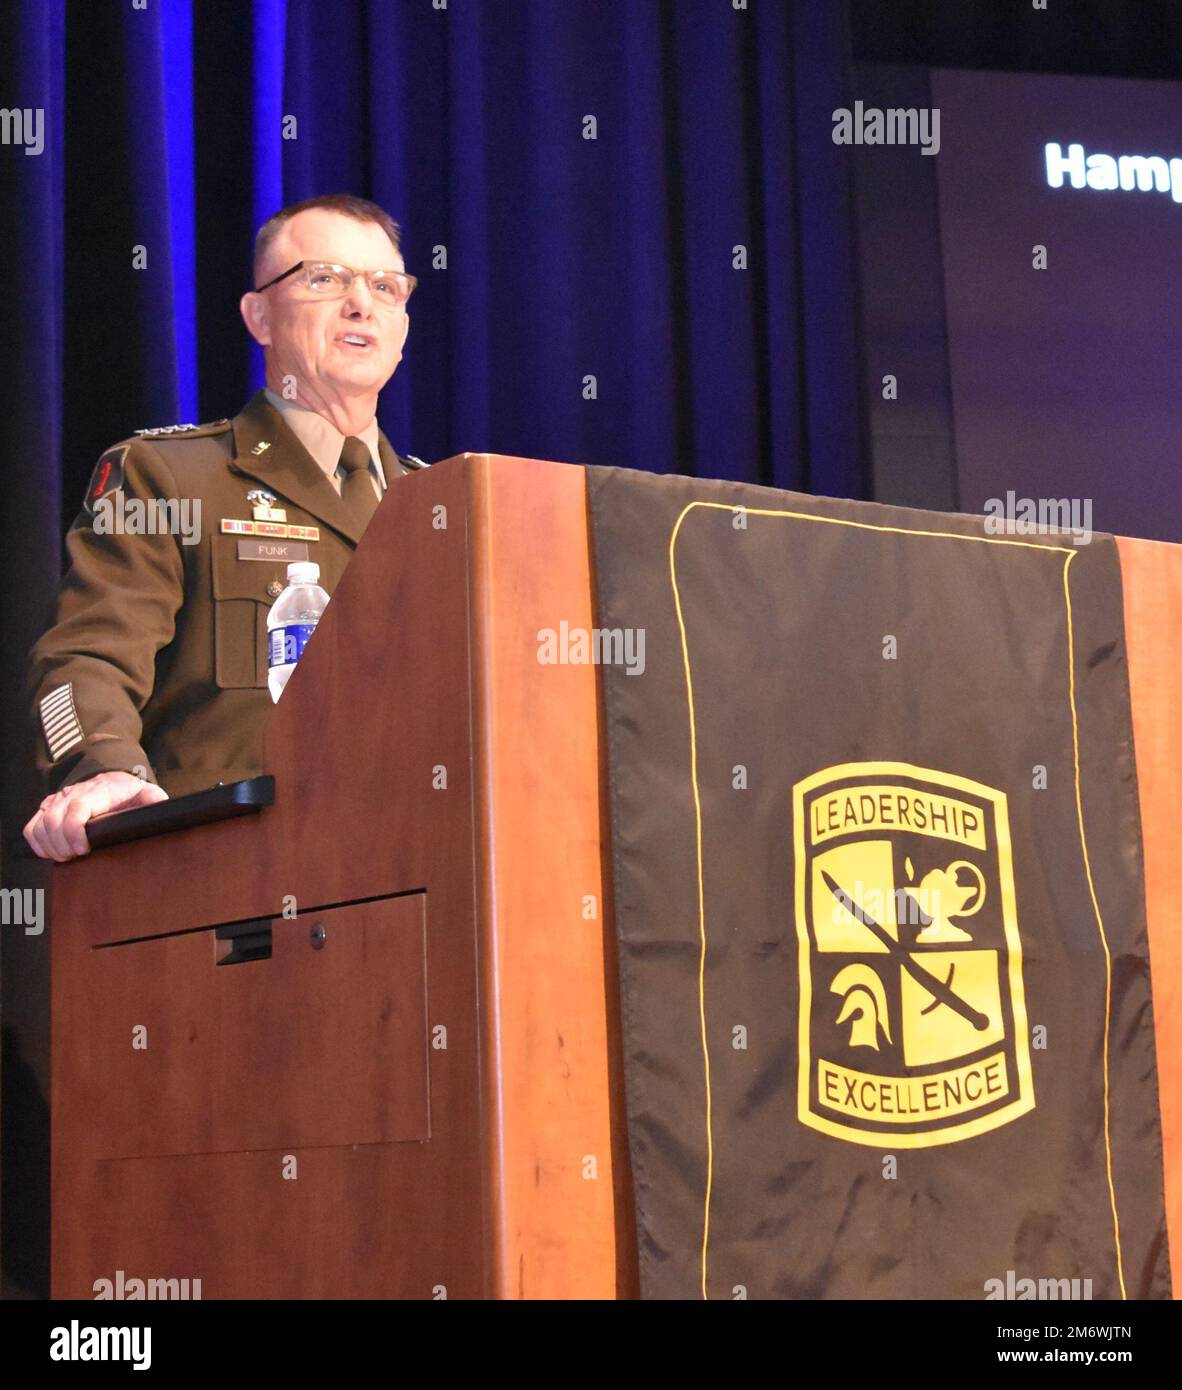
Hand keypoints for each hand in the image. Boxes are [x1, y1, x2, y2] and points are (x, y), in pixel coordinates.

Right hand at [23, 771, 168, 861]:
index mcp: (99, 791)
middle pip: (54, 818)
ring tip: (66, 857)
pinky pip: (32, 827)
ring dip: (49, 846)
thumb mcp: (147, 795)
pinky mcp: (48, 809)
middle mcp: (74, 793)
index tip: (83, 850)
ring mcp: (58, 800)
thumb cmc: (130, 793)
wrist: (113, 781)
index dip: (74, 830)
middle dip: (61, 844)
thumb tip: (161, 811)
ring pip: (41, 824)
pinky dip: (37, 842)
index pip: (78, 807)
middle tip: (75, 858)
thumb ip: (153, 802)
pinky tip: (50, 853)